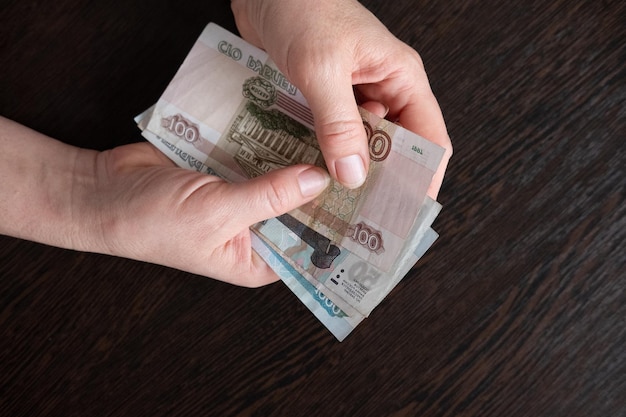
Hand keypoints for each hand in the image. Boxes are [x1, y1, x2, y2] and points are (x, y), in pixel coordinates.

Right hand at [0, 115, 329, 287]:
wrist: (102, 191)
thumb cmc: (154, 223)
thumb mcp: (218, 215)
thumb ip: (270, 197)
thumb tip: (320, 180)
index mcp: (258, 261)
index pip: (310, 248)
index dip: (339, 227)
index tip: (369, 203)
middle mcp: (256, 232)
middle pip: (301, 208)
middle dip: (323, 185)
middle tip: (355, 158)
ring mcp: (243, 197)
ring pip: (282, 176)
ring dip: (299, 156)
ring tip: (332, 133)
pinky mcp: (229, 168)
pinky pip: (259, 153)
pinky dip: (272, 139)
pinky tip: (295, 121)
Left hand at [231, 0, 451, 194]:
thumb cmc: (302, 8)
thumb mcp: (322, 69)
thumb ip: (338, 123)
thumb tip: (353, 175)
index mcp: (401, 77)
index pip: (429, 139)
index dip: (423, 178)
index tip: (404, 214)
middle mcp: (384, 88)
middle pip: (396, 147)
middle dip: (383, 180)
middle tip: (363, 217)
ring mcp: (354, 93)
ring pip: (363, 144)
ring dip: (351, 169)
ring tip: (336, 202)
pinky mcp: (327, 96)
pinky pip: (335, 133)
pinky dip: (328, 154)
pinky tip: (313, 172)